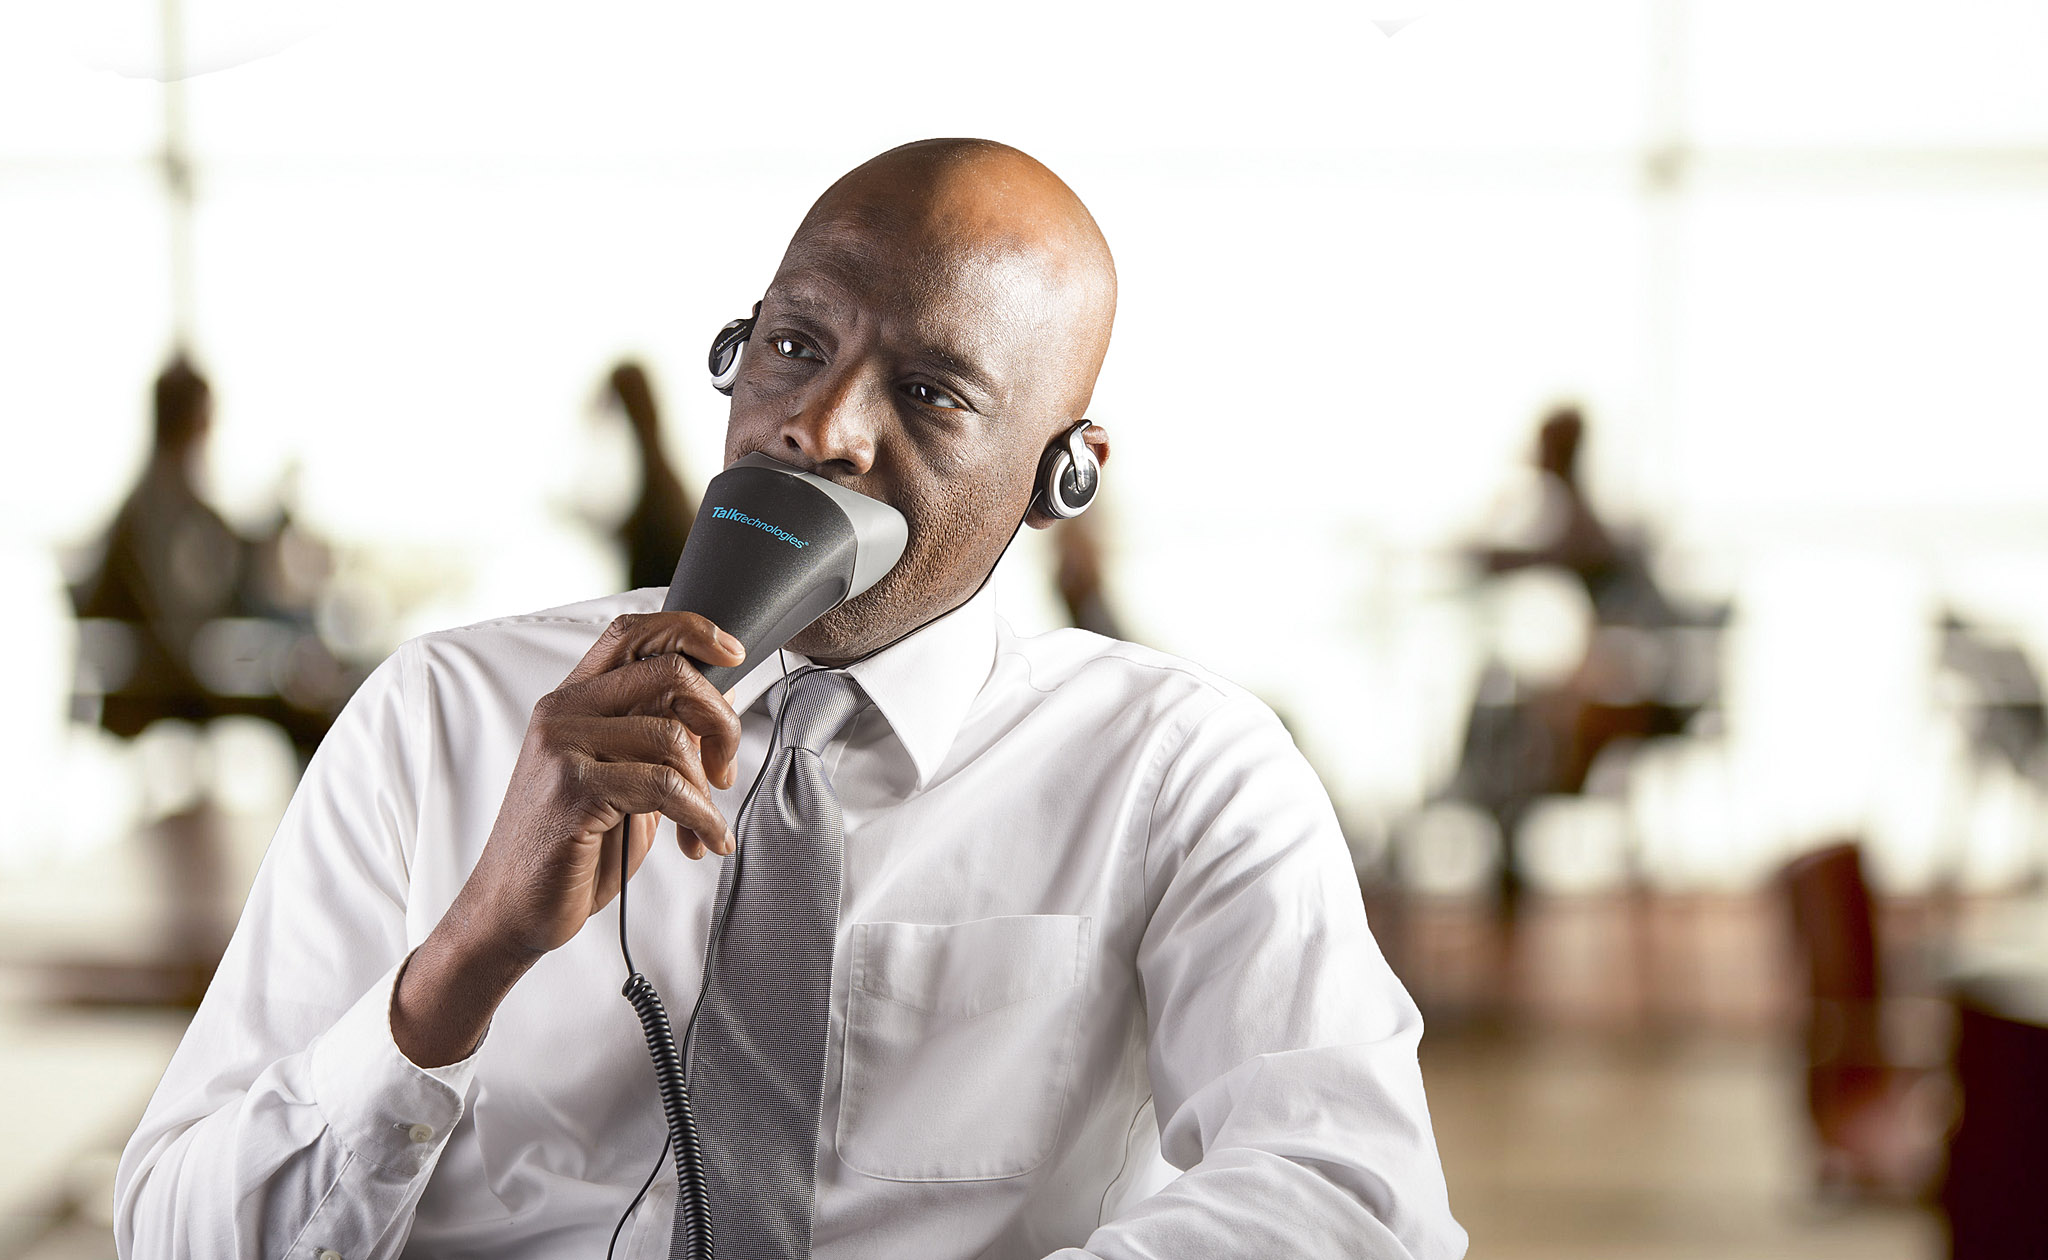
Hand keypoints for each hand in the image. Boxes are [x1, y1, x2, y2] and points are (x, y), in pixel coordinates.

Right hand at [473, 612, 746, 955]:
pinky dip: (700, 817)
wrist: (513, 906)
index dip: (692, 631)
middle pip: (668, 673)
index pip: (634, 633)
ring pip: (672, 736)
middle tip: (725, 769)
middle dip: (719, 720)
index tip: (734, 655)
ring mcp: (563, 747)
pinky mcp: (573, 789)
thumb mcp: (621, 776)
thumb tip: (721, 698)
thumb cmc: (575, 843)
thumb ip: (657, 733)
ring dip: (707, 788)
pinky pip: (665, 786)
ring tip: (703, 823)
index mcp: (573, 700)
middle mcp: (563, 712)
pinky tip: (703, 841)